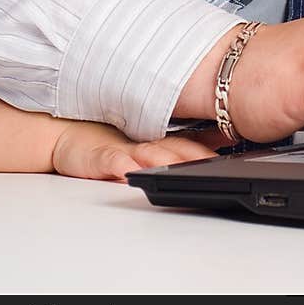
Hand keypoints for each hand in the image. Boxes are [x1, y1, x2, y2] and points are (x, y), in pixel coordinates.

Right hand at [51, 122, 216, 181]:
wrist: (68, 135)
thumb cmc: (112, 140)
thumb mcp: (150, 142)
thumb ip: (182, 143)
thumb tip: (221, 138)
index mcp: (160, 139)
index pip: (191, 142)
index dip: (213, 145)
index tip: (235, 146)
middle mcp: (145, 141)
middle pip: (175, 147)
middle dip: (195, 155)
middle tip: (214, 163)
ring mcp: (123, 148)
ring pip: (147, 152)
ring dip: (163, 159)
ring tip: (176, 167)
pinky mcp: (99, 156)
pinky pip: (111, 160)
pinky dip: (120, 164)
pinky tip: (127, 169)